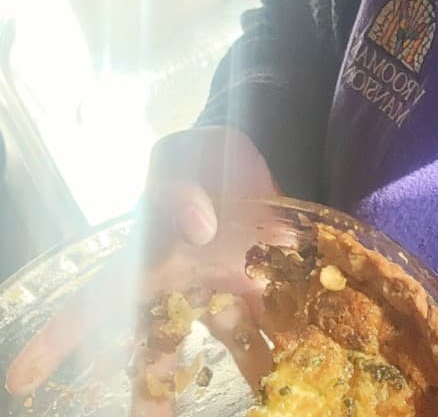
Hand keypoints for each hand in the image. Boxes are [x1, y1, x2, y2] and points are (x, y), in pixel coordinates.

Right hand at [4, 126, 280, 409]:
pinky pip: (273, 317)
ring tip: (257, 402)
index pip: (94, 302)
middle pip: (159, 349)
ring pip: (226, 343)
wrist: (244, 154)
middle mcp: (182, 284)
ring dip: (240, 374)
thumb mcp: (178, 159)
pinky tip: (300, 365)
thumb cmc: (195, 158)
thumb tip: (198, 227)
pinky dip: (285, 338)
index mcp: (146, 259)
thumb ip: (179, 189)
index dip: (57, 340)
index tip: (21, 379)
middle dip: (152, 395)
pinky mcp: (265, 279)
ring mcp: (225, 285)